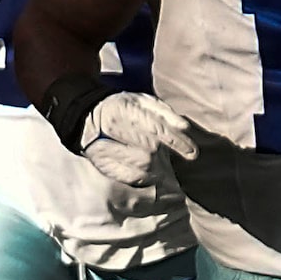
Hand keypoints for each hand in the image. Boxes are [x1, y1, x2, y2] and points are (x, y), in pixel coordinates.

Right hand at [74, 91, 198, 185]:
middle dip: (167, 152)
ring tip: (162, 160)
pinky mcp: (103, 165)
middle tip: (179, 153)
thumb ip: (165, 113)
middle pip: (150, 148)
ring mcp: (104, 148)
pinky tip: (150, 170)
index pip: (156, 128)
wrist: (88, 118)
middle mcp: (112, 127)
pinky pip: (132, 177)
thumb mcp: (144, 102)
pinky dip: (147, 177)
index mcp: (124, 108)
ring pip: (143, 164)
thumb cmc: (125, 109)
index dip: (176, 141)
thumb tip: (185, 127)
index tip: (192, 152)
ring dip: (158, 165)